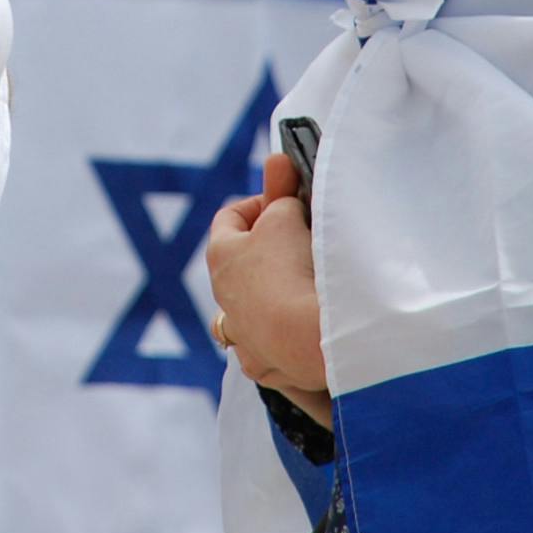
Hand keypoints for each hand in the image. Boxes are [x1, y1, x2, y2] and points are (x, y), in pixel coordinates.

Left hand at [206, 157, 327, 399]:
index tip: (288, 201)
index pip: (231, 218)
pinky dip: (288, 336)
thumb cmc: (288, 268)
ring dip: (275, 297)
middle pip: (241, 265)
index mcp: (220, 255)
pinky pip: (273, 345)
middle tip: (305, 241)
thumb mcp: (285, 216)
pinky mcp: (264, 365)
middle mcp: (222, 296)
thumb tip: (278, 167)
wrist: (304, 338)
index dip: (260, 203)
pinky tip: (312, 329)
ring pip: (252, 309)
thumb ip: (281, 194)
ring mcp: (241, 334)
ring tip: (309, 289)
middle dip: (271, 250)